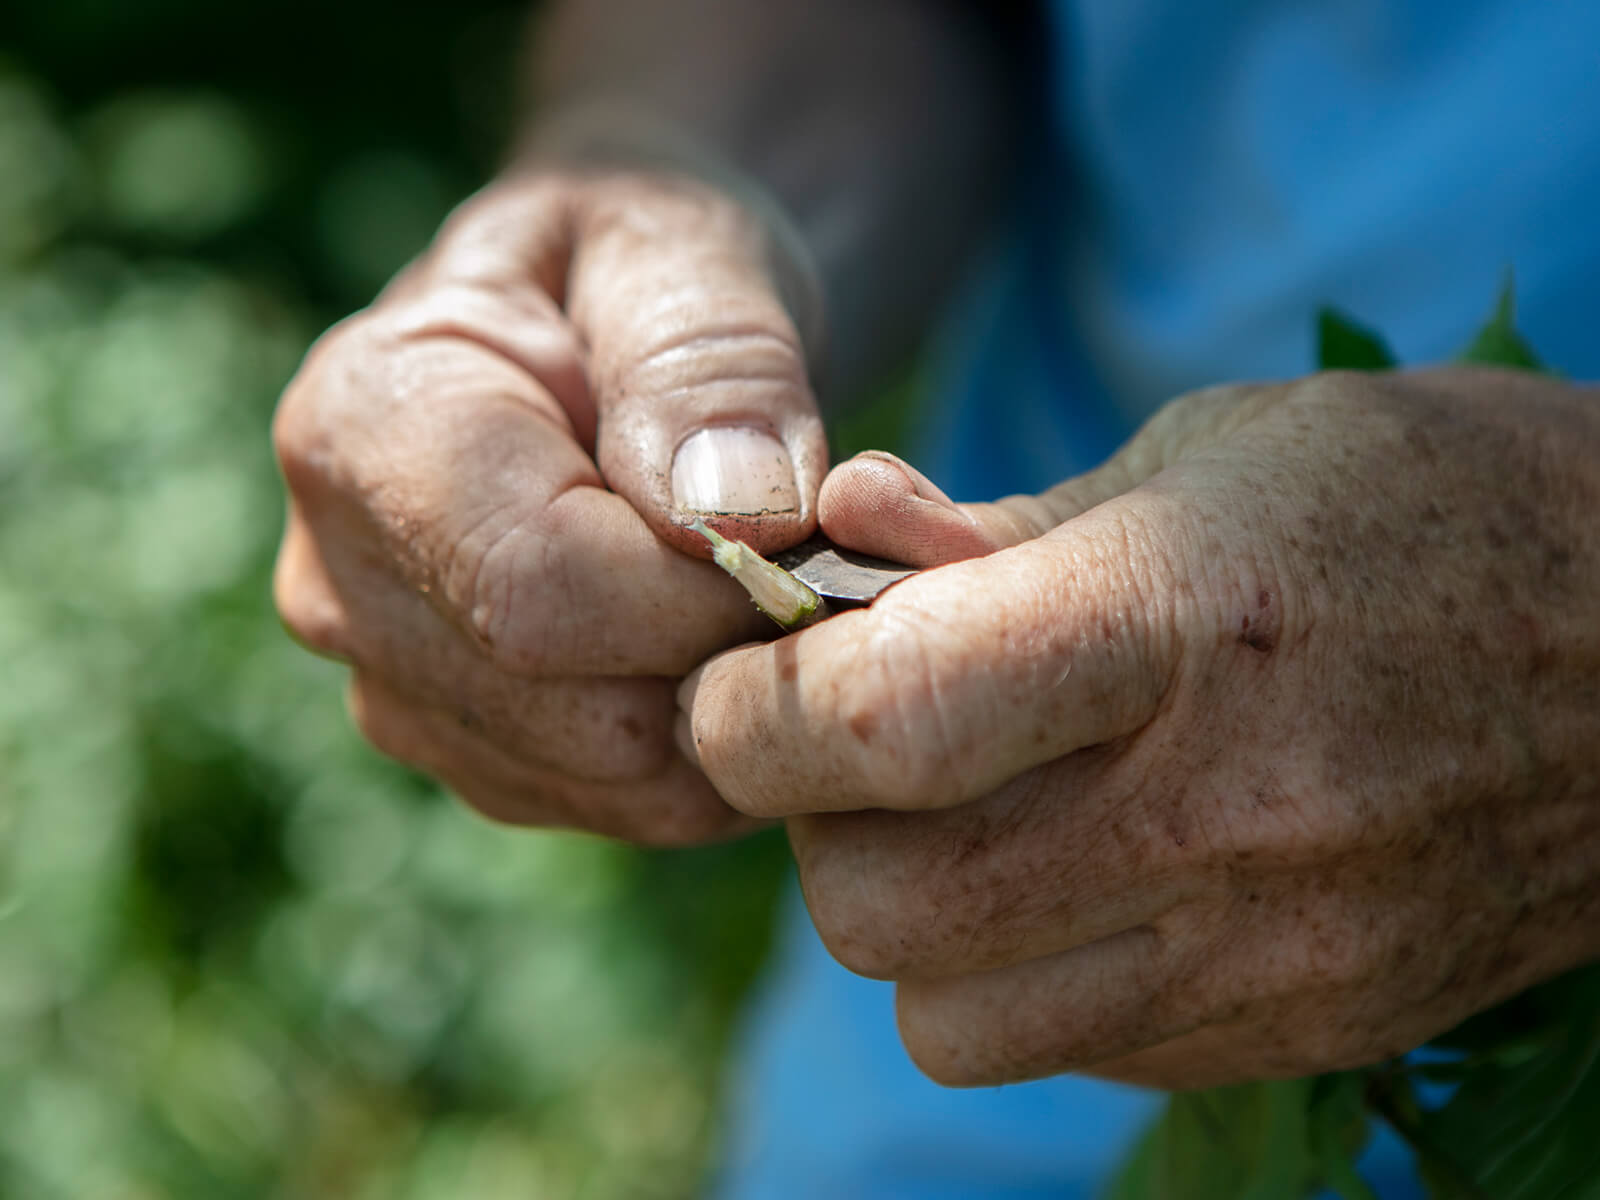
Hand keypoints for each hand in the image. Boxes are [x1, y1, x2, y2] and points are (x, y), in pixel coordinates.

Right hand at [273, 168, 826, 843]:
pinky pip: (619, 803)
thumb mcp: (683, 250)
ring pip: (609, 778)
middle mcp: (341, 580)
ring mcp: (391, 679)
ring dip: (729, 706)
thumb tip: (735, 518)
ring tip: (760, 584)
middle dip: (729, 658)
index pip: (540, 593)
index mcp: (365, 428)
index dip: (709, 595)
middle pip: (576, 713)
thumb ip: (707, 364)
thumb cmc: (639, 263)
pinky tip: (721, 637)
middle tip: (811, 565)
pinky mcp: (462, 742)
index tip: (816, 541)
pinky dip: (706, 745)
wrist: (603, 320)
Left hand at [681, 368, 1599, 1085]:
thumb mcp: (1205, 455)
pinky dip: (1025, 971)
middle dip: (817, 825)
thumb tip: (829, 545)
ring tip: (986, 813)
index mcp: (1184, 620)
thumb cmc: (1420, 506)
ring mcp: (1271, 952)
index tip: (743, 689)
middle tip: (869, 745)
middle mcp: (1224, 814)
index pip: (882, 723)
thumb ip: (993, 530)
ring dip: (916, 918)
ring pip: (946, 1015)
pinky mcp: (1304, 1030)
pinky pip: (1068, 1047)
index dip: (755, 716)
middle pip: (875, 906)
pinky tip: (1094, 870)